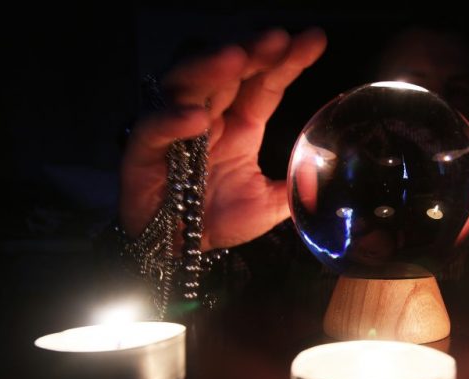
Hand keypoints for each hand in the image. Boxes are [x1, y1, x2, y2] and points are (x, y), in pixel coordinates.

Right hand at [120, 28, 326, 249]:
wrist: (179, 250)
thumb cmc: (218, 220)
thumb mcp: (266, 207)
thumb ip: (295, 189)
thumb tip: (325, 175)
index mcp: (242, 125)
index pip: (265, 84)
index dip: (286, 61)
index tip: (313, 40)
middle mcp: (210, 118)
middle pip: (227, 72)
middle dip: (252, 51)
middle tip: (277, 38)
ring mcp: (175, 130)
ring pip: (187, 85)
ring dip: (210, 69)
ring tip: (235, 58)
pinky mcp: (144, 152)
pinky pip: (154, 129)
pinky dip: (171, 120)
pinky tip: (194, 118)